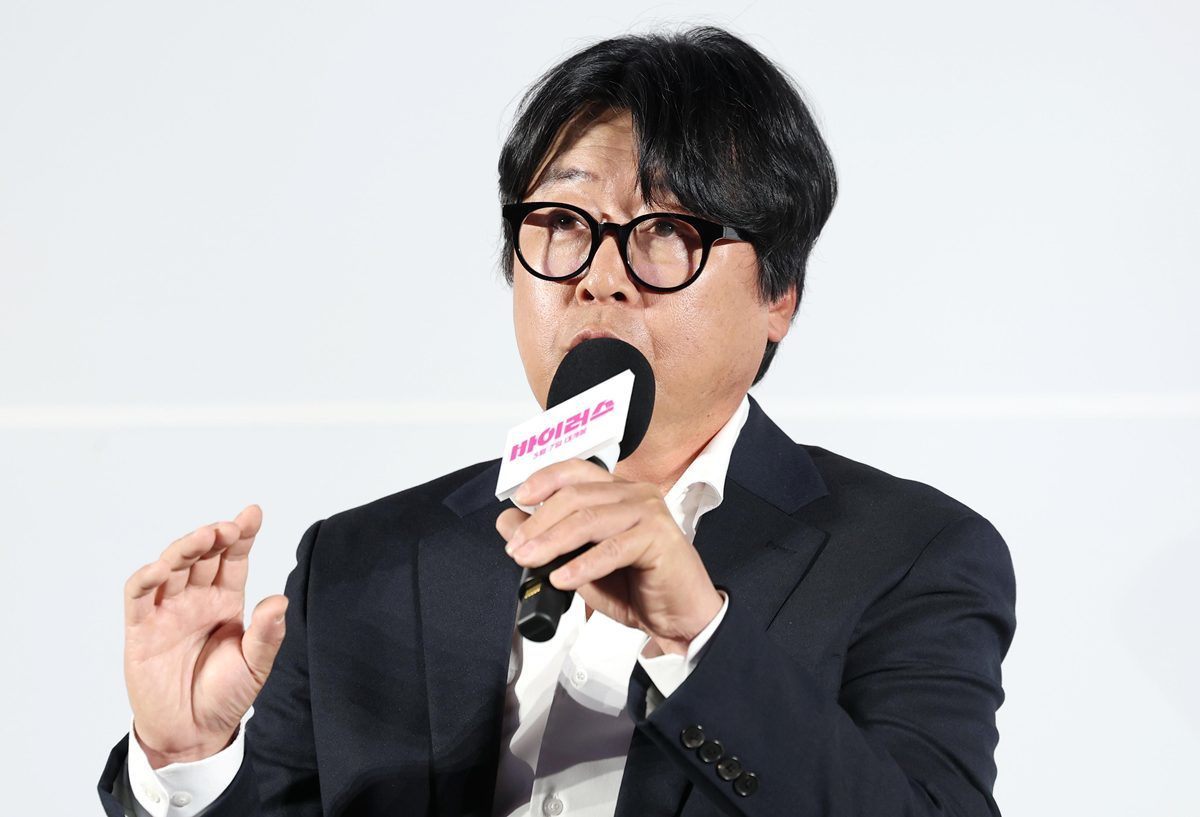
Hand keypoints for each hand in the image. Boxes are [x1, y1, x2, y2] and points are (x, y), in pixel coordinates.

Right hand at [123, 505, 286, 768]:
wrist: (193, 733)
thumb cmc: (225, 695)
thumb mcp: (254, 665)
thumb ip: (266, 634)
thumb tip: (280, 600)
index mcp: (226, 601)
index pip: (234, 558)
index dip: (242, 534)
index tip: (253, 512)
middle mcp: (197, 599)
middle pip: (203, 555)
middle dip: (215, 536)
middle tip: (229, 528)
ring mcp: (168, 611)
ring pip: (172, 566)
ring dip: (185, 547)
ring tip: (204, 536)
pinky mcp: (141, 629)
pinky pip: (139, 596)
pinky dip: (146, 577)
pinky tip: (162, 567)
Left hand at [496, 460, 722, 655]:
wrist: (680, 619)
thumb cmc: (636, 588)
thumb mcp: (581, 563)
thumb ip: (549, 541)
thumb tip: (508, 522)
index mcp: (619, 491)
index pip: (576, 471)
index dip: (544, 480)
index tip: (519, 499)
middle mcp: (636, 494)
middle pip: (576, 496)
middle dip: (538, 523)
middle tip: (515, 548)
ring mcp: (650, 512)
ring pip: (589, 519)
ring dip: (552, 542)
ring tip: (529, 560)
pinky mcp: (660, 537)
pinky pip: (613, 549)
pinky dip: (583, 565)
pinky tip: (563, 578)